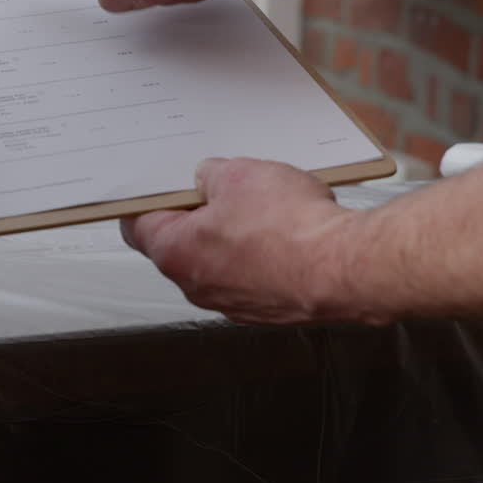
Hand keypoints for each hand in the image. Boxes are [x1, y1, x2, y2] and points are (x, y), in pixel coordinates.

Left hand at [121, 158, 362, 324]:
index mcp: (175, 254)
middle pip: (183, 244)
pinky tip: (289, 231)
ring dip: (236, 234)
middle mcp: (198, 287)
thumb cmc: (289, 229)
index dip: (147, 200)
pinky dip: (264, 254)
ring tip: (266, 206)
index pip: (138, 226)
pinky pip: (255, 274)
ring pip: (222, 260)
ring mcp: (234, 303)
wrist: (344, 268)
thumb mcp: (238, 173)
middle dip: (200, 213)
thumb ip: (210, 175)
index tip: (160, 187)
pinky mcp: (268, 308)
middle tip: (223, 187)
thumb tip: (210, 179)